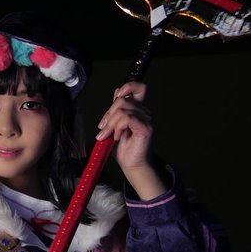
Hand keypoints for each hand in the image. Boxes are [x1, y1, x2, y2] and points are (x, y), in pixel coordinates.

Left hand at [96, 81, 165, 199]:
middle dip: (108, 114)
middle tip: (103, 129)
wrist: (131, 164)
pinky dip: (118, 127)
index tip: (116, 97)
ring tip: (110, 135)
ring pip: (122, 110)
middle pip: (123, 100)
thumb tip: (116, 93)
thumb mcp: (115, 125)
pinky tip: (117, 136)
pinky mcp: (145, 128)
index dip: (127, 87)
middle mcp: (144, 112)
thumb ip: (116, 110)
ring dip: (111, 124)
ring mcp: (147, 119)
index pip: (139, 87)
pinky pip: (127, 119)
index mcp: (138, 109)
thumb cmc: (123, 147)